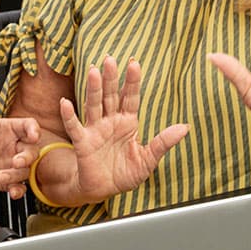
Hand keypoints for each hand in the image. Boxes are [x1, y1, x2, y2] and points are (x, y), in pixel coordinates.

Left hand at [0, 76, 40, 198]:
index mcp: (9, 128)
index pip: (29, 127)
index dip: (34, 130)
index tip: (31, 134)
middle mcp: (11, 146)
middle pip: (32, 151)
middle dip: (28, 157)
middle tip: (15, 161)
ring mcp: (7, 163)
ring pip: (25, 170)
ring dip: (18, 175)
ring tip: (2, 175)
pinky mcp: (1, 180)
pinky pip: (16, 186)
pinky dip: (18, 190)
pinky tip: (12, 191)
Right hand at [59, 56, 188, 202]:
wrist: (105, 190)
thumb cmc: (126, 173)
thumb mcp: (149, 159)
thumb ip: (164, 142)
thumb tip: (185, 127)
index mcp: (128, 122)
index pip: (130, 97)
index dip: (132, 81)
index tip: (134, 63)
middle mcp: (110, 121)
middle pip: (110, 96)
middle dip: (111, 78)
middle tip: (110, 59)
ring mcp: (95, 130)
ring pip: (94, 105)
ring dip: (93, 89)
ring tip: (94, 71)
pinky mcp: (83, 143)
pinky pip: (75, 127)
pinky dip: (69, 116)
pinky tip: (65, 103)